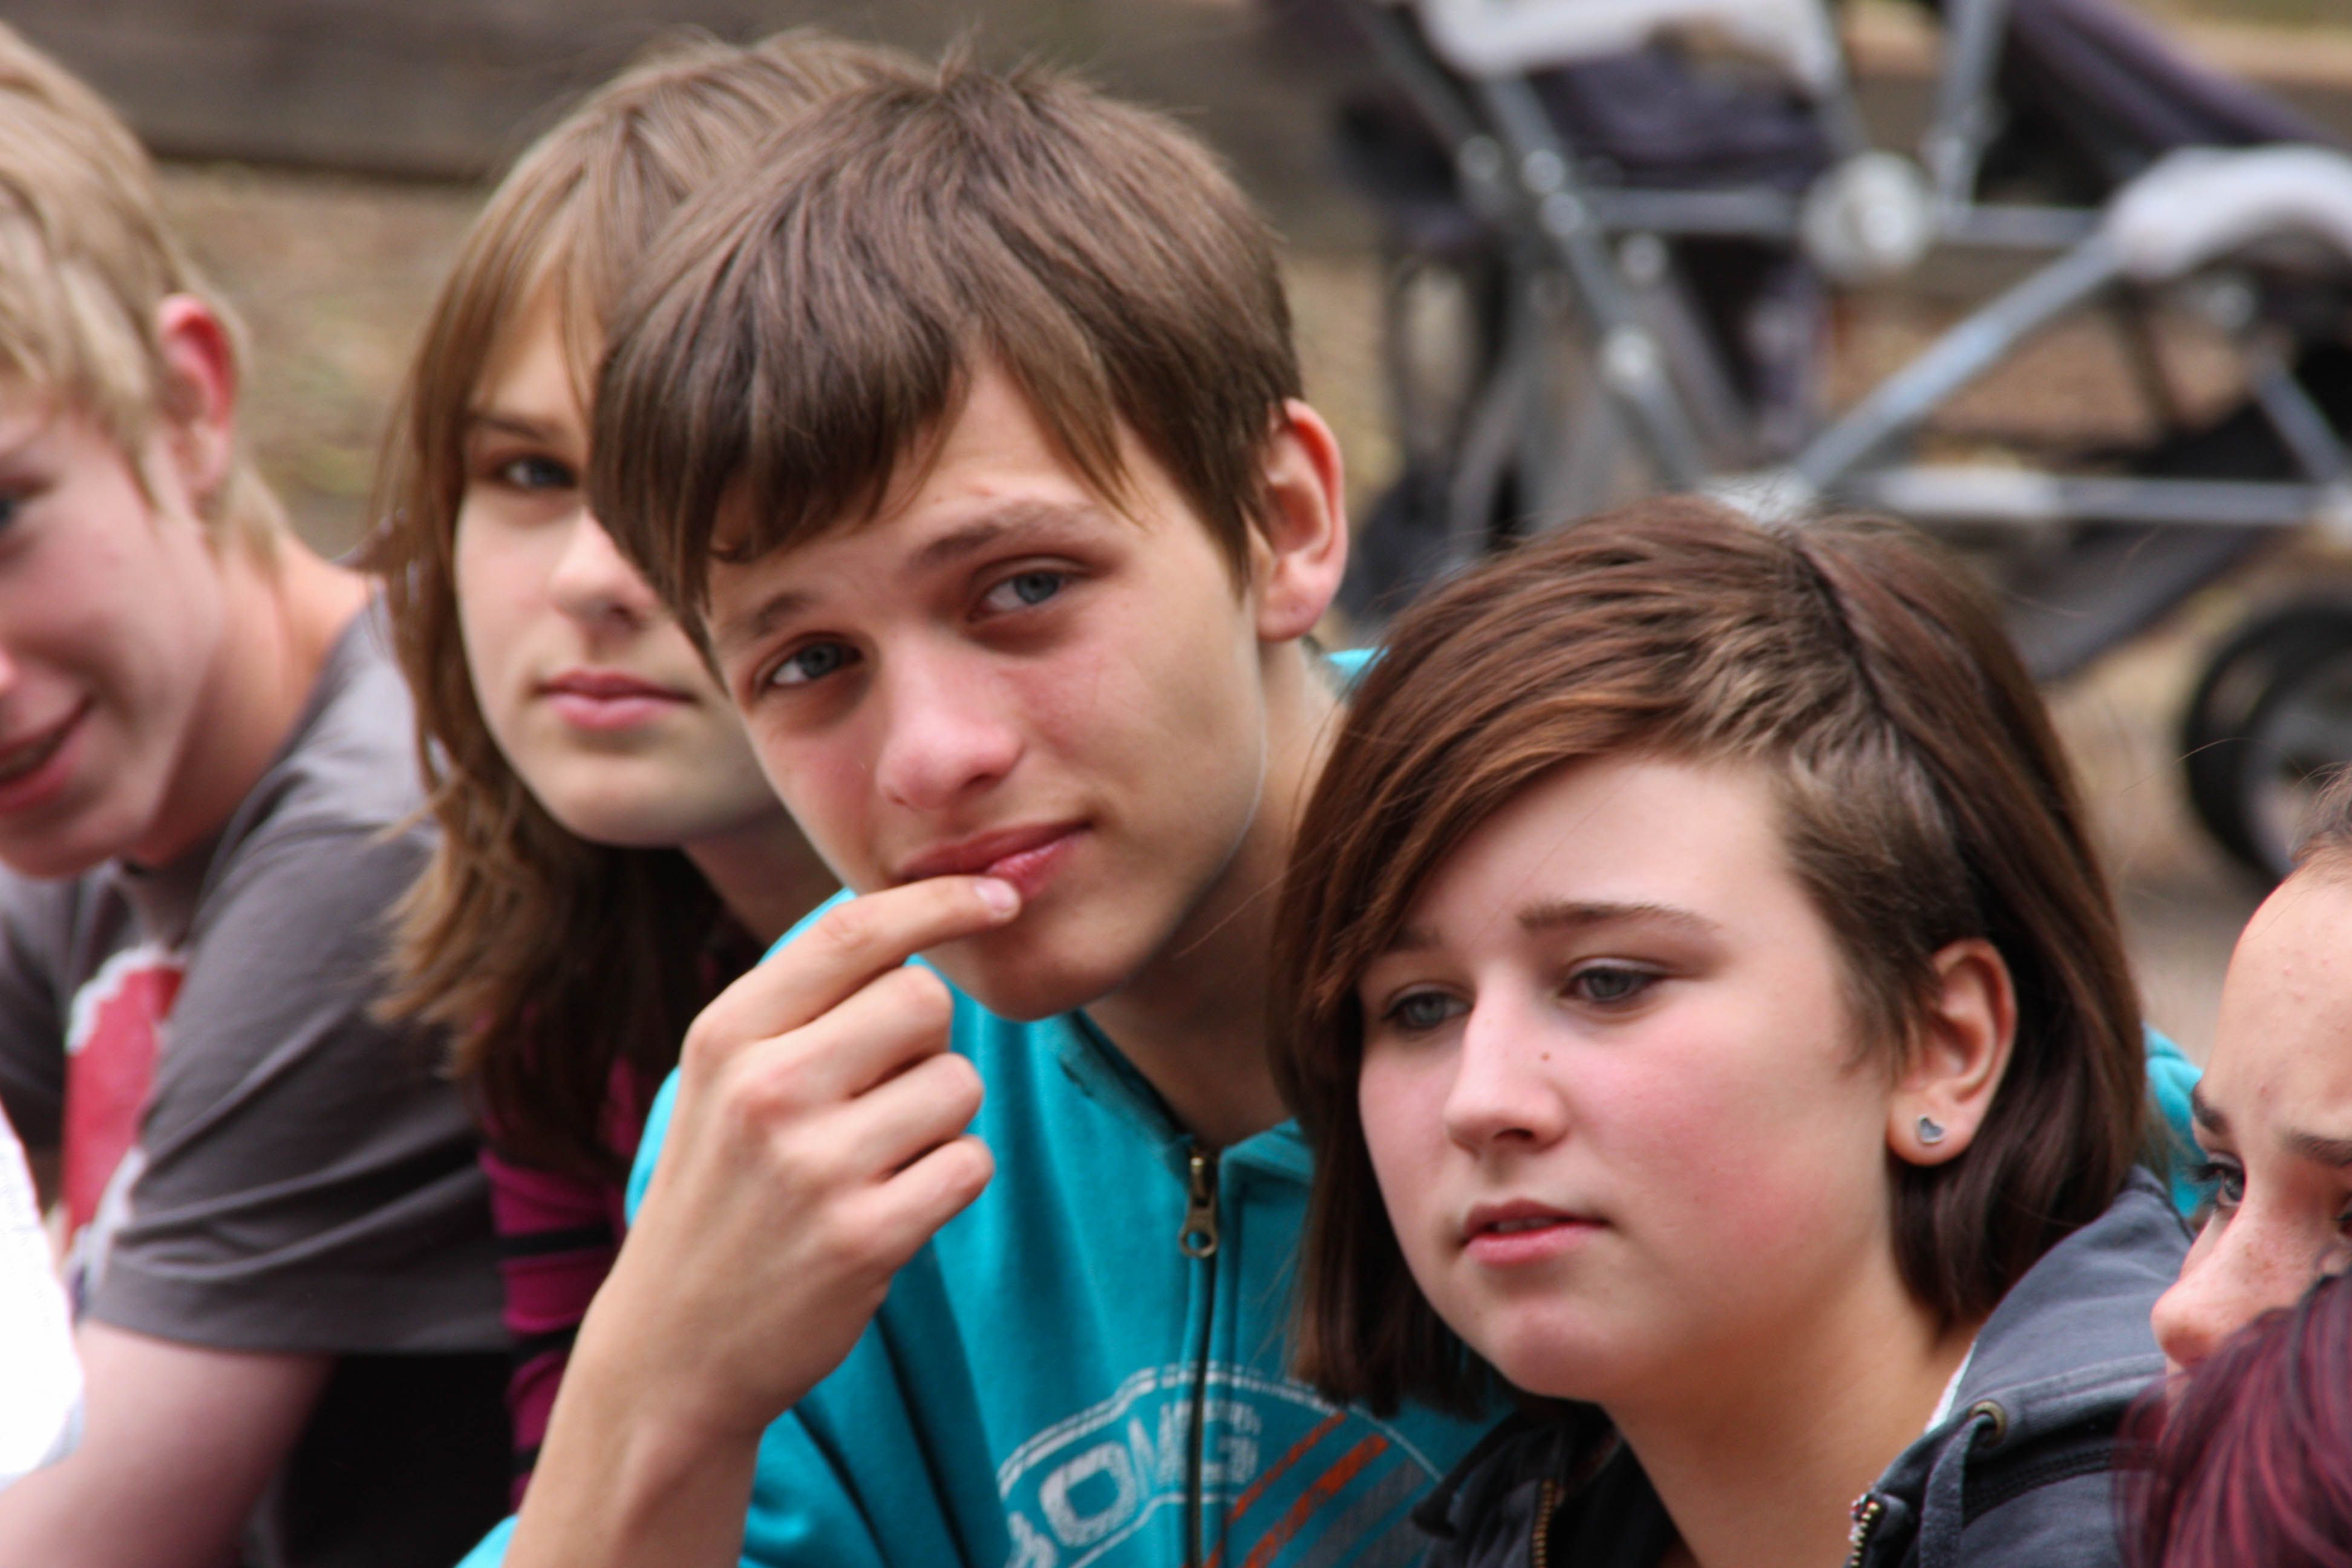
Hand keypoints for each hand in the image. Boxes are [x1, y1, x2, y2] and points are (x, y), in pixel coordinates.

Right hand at [574, 875, 1016, 1443]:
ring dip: (940, 1120)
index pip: (853, 930)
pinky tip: (893, 1206)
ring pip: (958, 1084)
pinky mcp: (863, 1239)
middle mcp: (765, 1089)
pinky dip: (951, 1179)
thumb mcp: (724, 1078)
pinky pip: (970, 1163)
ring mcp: (814, 1167)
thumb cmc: (721, 1191)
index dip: (939, 902)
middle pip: (925, 1000)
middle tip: (879, 1096)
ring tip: (876, 1160)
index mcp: (727, 1034)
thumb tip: (919, 915)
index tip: (999, 897)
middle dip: (927, 1042)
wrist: (672, 1347)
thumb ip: (804, 1001)